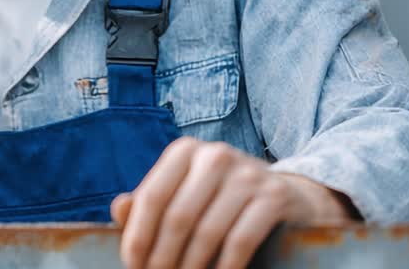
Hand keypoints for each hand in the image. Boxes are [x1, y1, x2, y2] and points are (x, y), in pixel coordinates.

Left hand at [111, 138, 356, 268]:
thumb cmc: (221, 200)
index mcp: (185, 152)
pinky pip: (240, 241)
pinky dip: (224, 268)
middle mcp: (215, 155)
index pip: (152, 197)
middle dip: (163, 258)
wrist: (289, 196)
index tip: (133, 267)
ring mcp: (248, 174)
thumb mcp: (185, 194)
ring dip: (191, 268)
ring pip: (207, 232)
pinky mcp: (274, 196)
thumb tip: (119, 209)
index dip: (138, 236)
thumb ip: (150, 203)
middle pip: (177, 218)